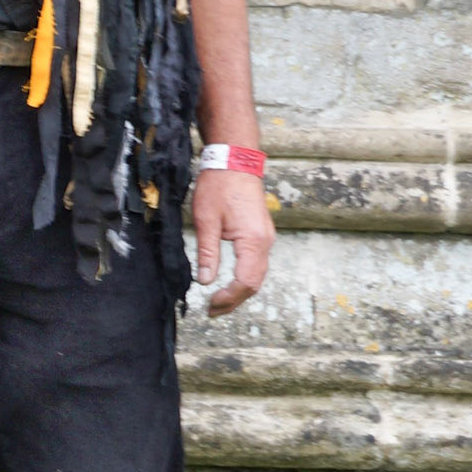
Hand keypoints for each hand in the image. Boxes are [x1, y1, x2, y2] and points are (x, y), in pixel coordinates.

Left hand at [191, 168, 273, 316]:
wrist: (235, 160)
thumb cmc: (219, 185)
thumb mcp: (206, 220)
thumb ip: (207, 253)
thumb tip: (205, 282)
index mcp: (253, 240)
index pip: (245, 282)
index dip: (228, 298)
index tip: (210, 305)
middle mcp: (265, 241)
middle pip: (254, 283)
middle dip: (235, 300)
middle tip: (212, 311)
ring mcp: (266, 237)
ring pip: (258, 275)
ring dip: (240, 291)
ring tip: (219, 302)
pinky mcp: (262, 233)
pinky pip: (257, 263)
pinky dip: (245, 278)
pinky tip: (230, 283)